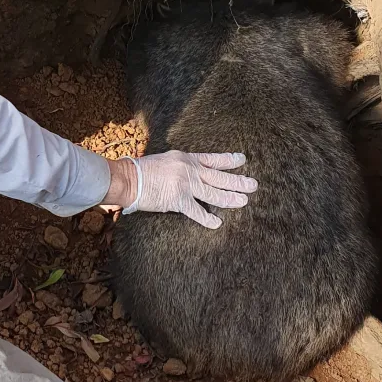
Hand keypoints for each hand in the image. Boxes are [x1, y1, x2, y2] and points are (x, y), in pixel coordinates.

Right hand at [103, 151, 256, 228]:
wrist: (129, 178)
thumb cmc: (142, 170)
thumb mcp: (165, 160)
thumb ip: (181, 166)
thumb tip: (192, 174)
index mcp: (186, 158)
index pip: (212, 159)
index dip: (229, 160)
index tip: (242, 160)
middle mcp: (189, 169)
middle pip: (218, 177)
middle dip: (237, 181)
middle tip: (253, 185)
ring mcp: (185, 184)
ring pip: (213, 193)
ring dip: (230, 198)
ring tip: (243, 202)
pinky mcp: (178, 200)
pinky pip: (197, 211)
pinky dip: (208, 219)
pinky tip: (217, 223)